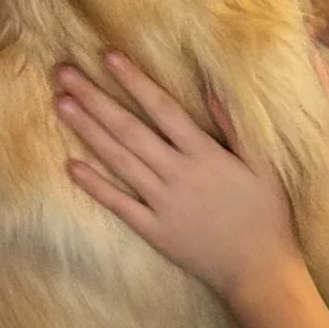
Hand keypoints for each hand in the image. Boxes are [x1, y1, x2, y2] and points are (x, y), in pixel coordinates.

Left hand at [54, 55, 312, 308]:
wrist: (259, 271)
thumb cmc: (266, 214)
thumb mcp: (264, 164)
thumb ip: (235, 125)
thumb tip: (212, 86)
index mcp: (205, 154)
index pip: (162, 108)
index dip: (134, 81)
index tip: (108, 56)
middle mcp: (178, 174)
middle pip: (129, 130)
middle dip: (95, 99)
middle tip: (63, 73)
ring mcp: (162, 204)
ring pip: (118, 161)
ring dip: (87, 132)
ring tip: (62, 105)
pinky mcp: (154, 230)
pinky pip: (118, 204)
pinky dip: (94, 185)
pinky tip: (71, 166)